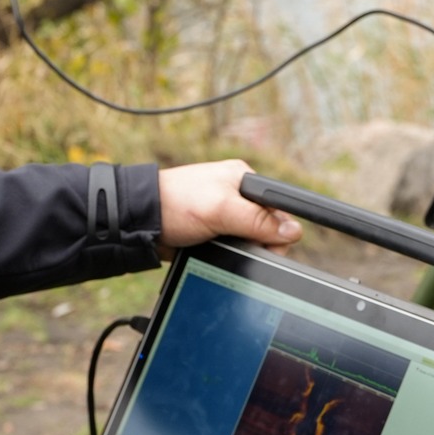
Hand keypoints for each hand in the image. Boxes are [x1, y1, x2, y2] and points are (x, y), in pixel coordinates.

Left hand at [158, 159, 300, 255]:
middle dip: (260, 242)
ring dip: (244, 250)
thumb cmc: (175, 204)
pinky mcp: (213, 232)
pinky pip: (234, 247)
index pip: (277, 207)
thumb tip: (292, 231)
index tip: (272, 245)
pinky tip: (219, 253)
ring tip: (224, 249)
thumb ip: (258, 220)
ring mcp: (225, 215)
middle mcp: (237, 196)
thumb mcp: (221, 210)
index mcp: (243, 180)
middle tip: (242, 247)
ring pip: (250, 240)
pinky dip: (231, 254)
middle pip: (267, 227)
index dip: (279, 230)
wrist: (141, 222)